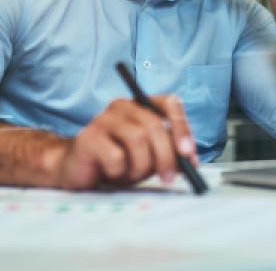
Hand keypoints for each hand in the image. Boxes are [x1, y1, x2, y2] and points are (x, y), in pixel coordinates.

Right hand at [52, 96, 196, 189]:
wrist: (77, 171)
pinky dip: (121, 171)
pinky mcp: (88, 137)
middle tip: (169, 177)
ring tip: (132, 175)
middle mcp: (123, 106)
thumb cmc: (120, 161)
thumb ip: (171, 153)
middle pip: (154, 126)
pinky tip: (113, 174)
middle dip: (166, 155)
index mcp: (141, 104)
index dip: (182, 127)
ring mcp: (103, 119)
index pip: (169, 103)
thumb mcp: (151, 156)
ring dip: (141, 165)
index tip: (188, 152)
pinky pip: (116, 156)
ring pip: (138, 139)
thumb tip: (191, 161)